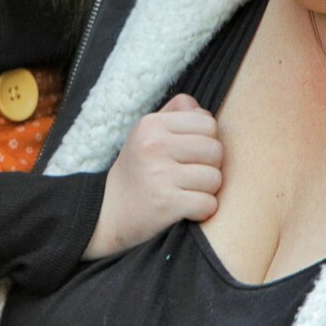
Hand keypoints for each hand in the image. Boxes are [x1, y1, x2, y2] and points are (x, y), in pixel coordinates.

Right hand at [83, 93, 222, 258]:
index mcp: (151, 124)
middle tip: (188, 177)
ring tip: (185, 192)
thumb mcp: (146, 135)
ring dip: (206, 191)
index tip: (187, 155)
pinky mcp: (166, 203)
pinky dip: (202, 211)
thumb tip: (203, 112)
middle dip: (209, 166)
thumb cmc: (137, 171)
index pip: (208, 123)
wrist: (109, 214)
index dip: (205, 141)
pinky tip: (186, 209)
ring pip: (215, 178)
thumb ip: (175, 114)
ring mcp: (159, 175)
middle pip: (215, 150)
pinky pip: (209, 204)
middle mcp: (154, 146)